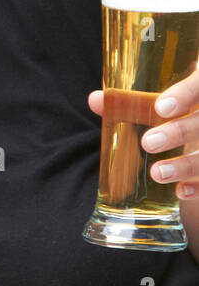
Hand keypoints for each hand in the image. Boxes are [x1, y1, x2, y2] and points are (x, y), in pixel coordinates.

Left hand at [89, 67, 198, 197]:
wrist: (194, 128)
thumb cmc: (178, 111)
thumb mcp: (160, 103)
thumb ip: (131, 102)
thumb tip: (96, 100)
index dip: (186, 93)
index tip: (161, 108)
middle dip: (179, 132)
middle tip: (148, 143)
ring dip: (186, 165)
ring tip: (157, 173)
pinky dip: (198, 187)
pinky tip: (181, 192)